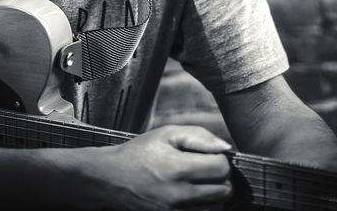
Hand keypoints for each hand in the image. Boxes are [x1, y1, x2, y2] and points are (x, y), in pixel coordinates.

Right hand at [92, 125, 232, 210]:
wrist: (111, 179)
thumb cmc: (138, 154)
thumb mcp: (165, 134)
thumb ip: (198, 136)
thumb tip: (225, 147)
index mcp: (178, 168)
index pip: (222, 167)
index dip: (219, 158)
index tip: (208, 155)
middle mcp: (179, 195)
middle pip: (224, 190)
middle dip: (219, 177)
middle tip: (204, 169)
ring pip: (217, 208)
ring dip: (213, 194)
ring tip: (196, 183)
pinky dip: (203, 207)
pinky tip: (192, 196)